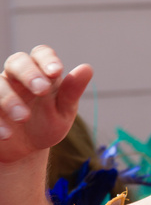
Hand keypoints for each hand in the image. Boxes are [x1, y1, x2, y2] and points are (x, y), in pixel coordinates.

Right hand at [0, 45, 92, 162]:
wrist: (25, 150)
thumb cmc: (47, 125)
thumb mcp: (63, 112)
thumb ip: (72, 92)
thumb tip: (87, 68)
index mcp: (39, 72)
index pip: (41, 54)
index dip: (47, 59)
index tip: (56, 72)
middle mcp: (16, 76)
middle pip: (17, 61)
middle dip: (29, 74)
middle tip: (42, 91)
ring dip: (10, 99)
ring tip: (23, 118)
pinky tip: (6, 134)